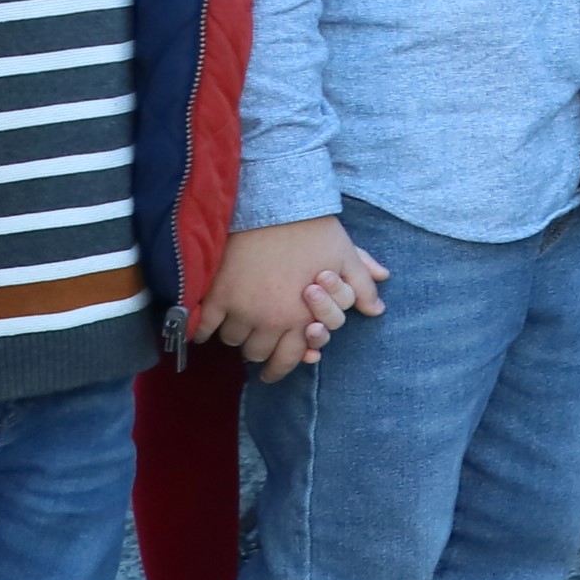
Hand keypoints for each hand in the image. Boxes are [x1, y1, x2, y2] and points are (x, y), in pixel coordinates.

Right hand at [208, 216, 386, 382]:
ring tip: (239, 323)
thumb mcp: (346, 256)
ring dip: (236, 335)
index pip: (290, 358)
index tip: (272, 373)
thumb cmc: (313, 231)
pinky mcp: (216, 297)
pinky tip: (205, 325)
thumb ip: (361, 286)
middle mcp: (271, 320)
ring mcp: (241, 310)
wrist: (272, 207)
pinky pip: (203, 327)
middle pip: (257, 353)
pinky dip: (202, 329)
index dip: (280, 368)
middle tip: (256, 344)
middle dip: (259, 350)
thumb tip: (377, 309)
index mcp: (302, 316)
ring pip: (232, 341)